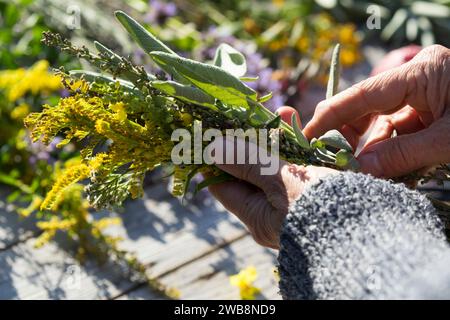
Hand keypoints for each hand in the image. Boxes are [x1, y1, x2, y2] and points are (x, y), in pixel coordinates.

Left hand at [208, 107, 336, 248]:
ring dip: (278, 139)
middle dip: (251, 141)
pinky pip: (304, 166)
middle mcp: (275, 213)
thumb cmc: (324, 208)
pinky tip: (305, 126)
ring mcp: (298, 203)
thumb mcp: (282, 182)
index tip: (213, 132)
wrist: (377, 231)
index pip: (224, 186)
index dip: (217, 159)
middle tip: (249, 115)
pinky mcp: (321, 193)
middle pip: (252, 172)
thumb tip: (213, 149)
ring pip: (279, 165)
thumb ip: (249, 162)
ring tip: (284, 112)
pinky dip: (302, 146)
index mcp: (258, 217)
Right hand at [304, 45, 449, 177]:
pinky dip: (389, 150)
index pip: (362, 94)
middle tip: (331, 160)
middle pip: (366, 106)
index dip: (329, 117)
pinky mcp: (431, 109)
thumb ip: (402, 154)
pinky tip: (382, 167)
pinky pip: (399, 130)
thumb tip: (358, 169)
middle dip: (347, 134)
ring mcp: (424, 93)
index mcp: (423, 72)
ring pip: (381, 120)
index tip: (306, 137)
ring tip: (358, 169)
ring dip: (369, 147)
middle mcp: (418, 77)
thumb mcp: (447, 140)